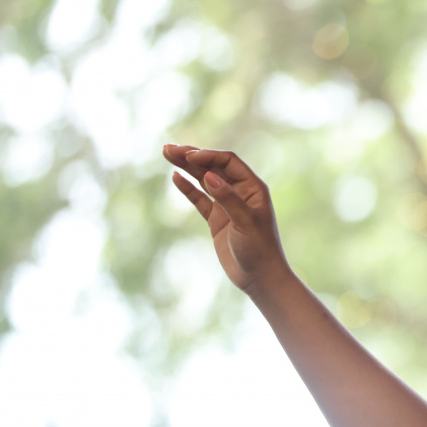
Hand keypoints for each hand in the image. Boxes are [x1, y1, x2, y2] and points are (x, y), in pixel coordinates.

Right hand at [163, 145, 288, 292]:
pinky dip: (188, 188)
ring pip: (204, 180)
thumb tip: (209, 175)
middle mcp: (241, 193)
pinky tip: (175, 177)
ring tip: (166, 153)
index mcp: (253, 188)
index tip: (188, 156)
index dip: (208, 156)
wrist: (260, 278)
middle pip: (213, 167)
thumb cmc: (260, 250)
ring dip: (186, 167)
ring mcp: (227, 205)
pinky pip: (200, 199)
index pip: (228, 162)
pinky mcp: (217, 220)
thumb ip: (228, 198)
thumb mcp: (245, 222)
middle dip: (191, 156)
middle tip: (168, 148)